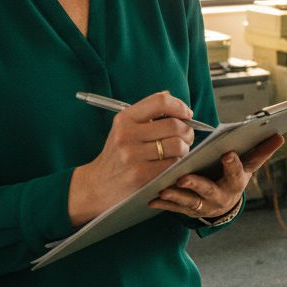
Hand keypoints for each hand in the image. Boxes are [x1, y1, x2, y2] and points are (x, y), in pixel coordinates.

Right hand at [69, 91, 195, 225]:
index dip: (180, 106)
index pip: (160, 102)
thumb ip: (148, 114)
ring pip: (178, 146)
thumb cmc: (118, 154)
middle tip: (187, 136)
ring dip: (185, 149)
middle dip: (188, 131)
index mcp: (125, 119)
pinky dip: (177, 163)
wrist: (98, 184)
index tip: (187, 114)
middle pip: (174, 125)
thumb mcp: (125, 129)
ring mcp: (133, 156)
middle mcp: (127, 135)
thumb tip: (176, 103)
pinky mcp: (141, 175)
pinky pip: (173, 164)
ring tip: (179, 151)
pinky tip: (170, 164)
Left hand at [148, 134, 284, 220]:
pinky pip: (174, 209)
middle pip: (208, 191)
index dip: (233, 165)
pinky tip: (152, 198)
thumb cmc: (233, 178)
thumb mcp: (248, 167)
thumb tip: (280, 136)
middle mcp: (220, 197)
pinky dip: (163, 204)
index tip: (227, 154)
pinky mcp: (188, 211)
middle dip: (196, 184)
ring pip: (189, 202)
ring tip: (163, 188)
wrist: (223, 204)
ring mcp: (203, 206)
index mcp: (235, 183)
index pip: (236, 173)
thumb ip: (260, 152)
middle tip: (183, 177)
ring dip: (176, 196)